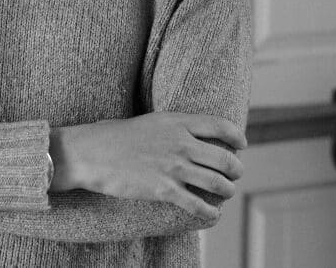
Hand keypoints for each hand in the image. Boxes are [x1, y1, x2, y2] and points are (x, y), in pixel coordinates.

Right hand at [49, 112, 245, 221]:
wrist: (94, 152)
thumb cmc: (119, 136)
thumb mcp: (153, 121)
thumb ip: (176, 128)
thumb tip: (194, 136)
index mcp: (178, 122)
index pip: (221, 126)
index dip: (237, 137)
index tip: (242, 145)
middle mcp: (181, 143)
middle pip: (225, 158)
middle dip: (236, 169)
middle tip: (236, 174)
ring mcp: (174, 167)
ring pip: (217, 183)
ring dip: (227, 190)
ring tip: (226, 192)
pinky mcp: (164, 190)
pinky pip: (197, 205)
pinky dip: (210, 212)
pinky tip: (212, 214)